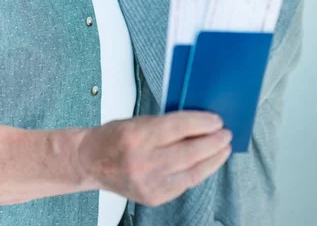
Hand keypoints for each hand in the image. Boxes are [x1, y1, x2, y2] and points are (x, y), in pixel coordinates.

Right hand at [77, 111, 231, 205]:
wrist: (91, 161)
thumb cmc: (113, 136)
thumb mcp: (137, 121)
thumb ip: (166, 124)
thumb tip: (198, 123)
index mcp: (137, 136)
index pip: (178, 127)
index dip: (202, 123)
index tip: (217, 120)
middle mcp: (143, 161)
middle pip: (189, 152)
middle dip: (213, 142)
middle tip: (226, 134)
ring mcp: (149, 183)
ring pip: (191, 172)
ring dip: (212, 159)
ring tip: (223, 149)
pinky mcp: (153, 197)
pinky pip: (184, 185)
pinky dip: (198, 173)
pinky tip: (206, 164)